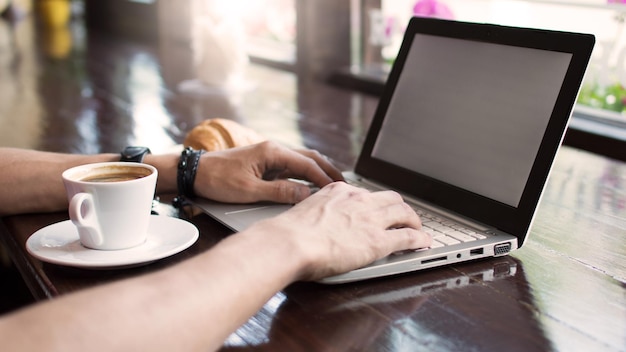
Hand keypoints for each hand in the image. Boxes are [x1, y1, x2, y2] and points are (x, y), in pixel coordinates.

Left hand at [193, 141, 343, 203]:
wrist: (194, 172)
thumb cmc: (217, 180)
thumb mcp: (249, 191)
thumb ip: (279, 192)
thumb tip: (305, 195)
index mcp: (272, 152)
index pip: (307, 164)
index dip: (324, 178)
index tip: (338, 190)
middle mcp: (273, 149)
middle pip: (309, 157)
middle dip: (328, 170)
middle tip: (344, 184)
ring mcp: (269, 155)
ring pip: (301, 160)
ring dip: (317, 170)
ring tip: (332, 184)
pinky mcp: (263, 162)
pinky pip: (290, 166)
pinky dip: (304, 173)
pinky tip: (310, 183)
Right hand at [257, 182, 432, 280]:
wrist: (290, 242)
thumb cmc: (288, 233)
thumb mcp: (303, 213)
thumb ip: (316, 214)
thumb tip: (313, 225)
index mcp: (339, 191)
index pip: (364, 193)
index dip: (374, 203)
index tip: (375, 210)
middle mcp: (358, 200)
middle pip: (390, 198)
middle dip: (400, 207)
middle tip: (403, 217)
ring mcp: (371, 219)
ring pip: (404, 212)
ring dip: (414, 221)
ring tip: (418, 229)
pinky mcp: (378, 240)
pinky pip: (408, 236)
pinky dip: (420, 239)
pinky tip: (424, 243)